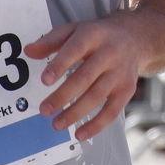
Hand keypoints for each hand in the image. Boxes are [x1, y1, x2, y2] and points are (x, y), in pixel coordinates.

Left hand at [26, 17, 143, 139]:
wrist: (134, 39)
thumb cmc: (97, 37)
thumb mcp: (74, 30)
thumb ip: (51, 41)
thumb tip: (29, 52)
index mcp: (94, 35)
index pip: (76, 49)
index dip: (60, 65)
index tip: (44, 80)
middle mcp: (110, 53)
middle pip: (85, 77)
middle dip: (63, 96)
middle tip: (44, 110)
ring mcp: (120, 73)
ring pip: (97, 96)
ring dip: (76, 113)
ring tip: (57, 124)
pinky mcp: (127, 89)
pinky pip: (113, 110)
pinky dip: (96, 124)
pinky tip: (79, 133)